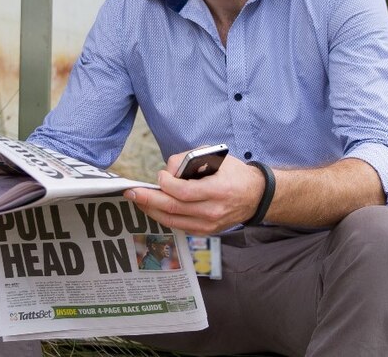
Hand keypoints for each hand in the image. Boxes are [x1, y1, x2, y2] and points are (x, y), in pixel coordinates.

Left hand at [124, 151, 265, 234]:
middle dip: (148, 199)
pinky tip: (153, 208)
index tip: (160, 175)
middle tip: (131, 192)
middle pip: (173, 208)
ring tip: (137, 200)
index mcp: (218, 190)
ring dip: (152, 210)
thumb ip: (191, 158)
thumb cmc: (234, 173)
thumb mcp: (217, 156)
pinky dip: (164, 217)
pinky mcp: (206, 231)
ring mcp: (209, 224)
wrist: (256, 196)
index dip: (166, 184)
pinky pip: (179, 226)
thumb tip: (169, 169)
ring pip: (173, 220)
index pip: (184, 192)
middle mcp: (213, 211)